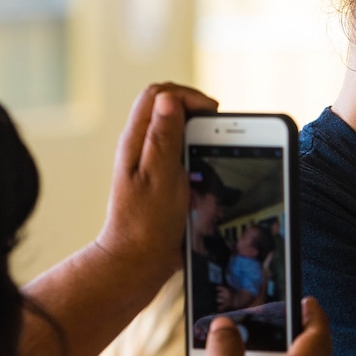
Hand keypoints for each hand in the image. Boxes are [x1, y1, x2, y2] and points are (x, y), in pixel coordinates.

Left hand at [94, 83, 216, 285]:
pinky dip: (198, 154)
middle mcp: (142, 146)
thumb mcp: (159, 177)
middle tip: (218, 130)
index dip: (188, 96)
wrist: (137, 261)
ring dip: (198, 134)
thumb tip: (170, 99)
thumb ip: (164, 137)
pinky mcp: (162, 178)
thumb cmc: (145, 223)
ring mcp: (151, 162)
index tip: (213, 113)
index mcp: (137, 140)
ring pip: (177, 130)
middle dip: (197, 111)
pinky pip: (182, 153)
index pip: (159, 94)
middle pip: (169, 107)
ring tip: (214, 151)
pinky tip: (206, 172)